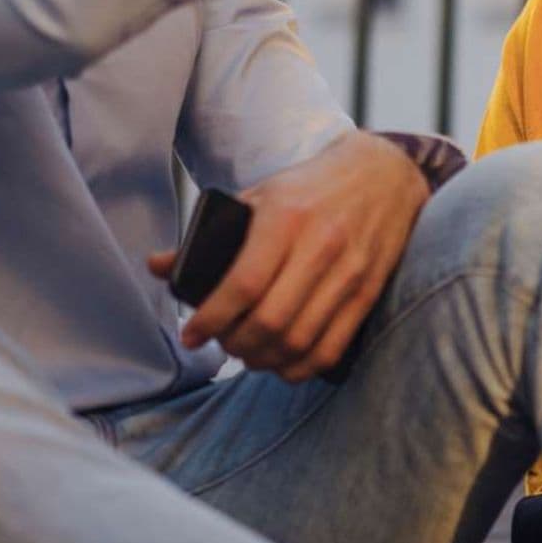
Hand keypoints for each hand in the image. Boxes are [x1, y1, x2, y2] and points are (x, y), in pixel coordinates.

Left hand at [147, 132, 427, 381]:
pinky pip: (330, 347)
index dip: (211, 319)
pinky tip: (282, 362)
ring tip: (249, 354)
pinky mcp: (368, 292)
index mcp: (286, 218)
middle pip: (270, 321)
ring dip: (265, 359)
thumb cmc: (310, 188)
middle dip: (236, 344)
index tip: (192, 335)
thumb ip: (211, 235)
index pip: (243, 284)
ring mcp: (349, 271)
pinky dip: (300, 368)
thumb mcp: (259, 197)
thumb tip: (157, 266)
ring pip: (299, 340)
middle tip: (222, 344)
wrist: (383, 175)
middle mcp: (320, 245)